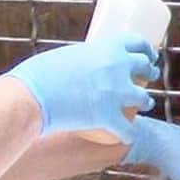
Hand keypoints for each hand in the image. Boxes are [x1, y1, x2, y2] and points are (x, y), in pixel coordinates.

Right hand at [7, 33, 158, 142]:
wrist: (30, 96)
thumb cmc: (40, 73)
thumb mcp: (70, 55)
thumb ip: (88, 58)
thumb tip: (91, 63)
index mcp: (109, 47)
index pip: (137, 42)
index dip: (147, 49)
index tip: (149, 55)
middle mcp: (119, 67)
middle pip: (145, 67)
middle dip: (149, 73)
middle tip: (148, 77)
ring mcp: (117, 93)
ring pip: (144, 98)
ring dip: (146, 101)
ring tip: (146, 103)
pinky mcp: (110, 117)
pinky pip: (127, 129)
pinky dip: (128, 134)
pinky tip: (127, 136)